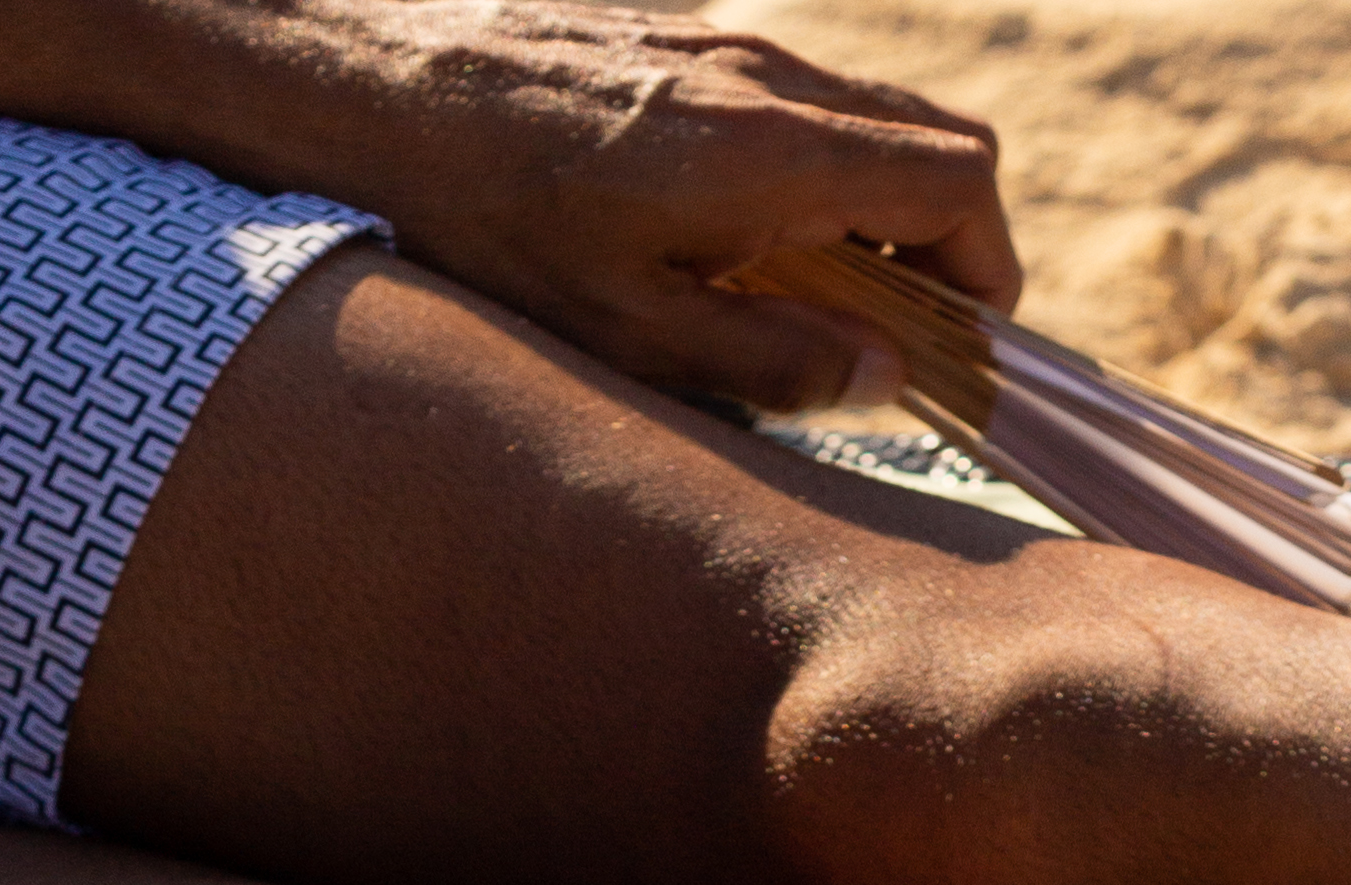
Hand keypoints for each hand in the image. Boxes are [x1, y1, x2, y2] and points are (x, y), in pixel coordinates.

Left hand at [291, 2, 1017, 408]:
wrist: (364, 84)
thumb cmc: (482, 221)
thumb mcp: (627, 333)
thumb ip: (771, 361)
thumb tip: (883, 377)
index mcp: (769, 151)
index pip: (957, 181)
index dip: (986, 271)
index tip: (961, 346)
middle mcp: (764, 77)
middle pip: (935, 136)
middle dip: (948, 242)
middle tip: (903, 332)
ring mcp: (725, 46)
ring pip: (869, 114)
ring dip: (878, 210)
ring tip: (817, 298)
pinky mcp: (682, 41)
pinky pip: (796, 101)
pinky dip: (813, 174)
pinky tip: (740, 243)